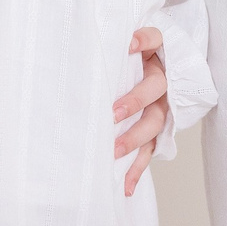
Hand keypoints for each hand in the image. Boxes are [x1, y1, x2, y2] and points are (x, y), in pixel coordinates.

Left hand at [111, 26, 170, 194]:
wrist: (147, 75)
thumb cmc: (120, 61)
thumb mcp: (117, 47)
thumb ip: (104, 47)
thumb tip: (64, 47)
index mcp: (152, 53)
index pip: (153, 39)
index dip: (143, 41)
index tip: (129, 45)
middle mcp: (160, 78)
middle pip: (155, 87)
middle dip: (134, 101)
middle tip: (113, 113)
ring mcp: (161, 104)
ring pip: (156, 120)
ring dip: (135, 136)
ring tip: (116, 150)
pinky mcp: (158, 128)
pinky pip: (151, 149)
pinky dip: (137, 168)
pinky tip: (126, 186)